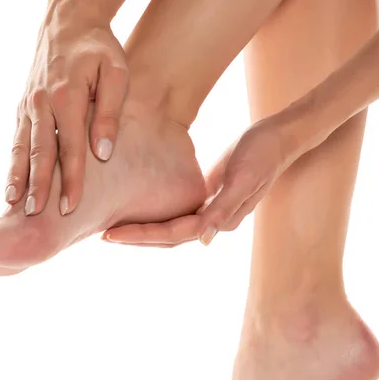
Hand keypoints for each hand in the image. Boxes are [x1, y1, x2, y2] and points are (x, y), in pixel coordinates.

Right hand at [5, 0, 128, 216]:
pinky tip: (12, 179)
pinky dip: (13, 160)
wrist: (68, 20)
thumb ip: (109, 113)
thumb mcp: (116, 74)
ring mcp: (28, 103)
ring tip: (13, 203)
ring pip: (20, 145)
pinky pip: (16, 136)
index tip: (71, 207)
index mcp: (67, 96)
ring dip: (17, 175)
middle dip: (38, 185)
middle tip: (36, 215)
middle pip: (40, 151)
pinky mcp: (23, 103)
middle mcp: (42, 102)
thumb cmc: (98, 48)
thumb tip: (103, 154)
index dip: (71, 180)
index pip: (70, 147)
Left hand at [102, 117, 294, 246]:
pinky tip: (136, 205)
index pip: (172, 234)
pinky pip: (175, 209)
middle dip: (135, 237)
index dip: (141, 236)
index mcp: (218, 220)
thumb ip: (223, 210)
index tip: (110, 235)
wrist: (277, 137)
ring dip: (142, 228)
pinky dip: (154, 212)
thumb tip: (202, 241)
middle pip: (166, 236)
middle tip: (101, 235)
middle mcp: (211, 220)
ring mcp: (208, 208)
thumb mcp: (243, 179)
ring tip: (112, 225)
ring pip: (168, 226)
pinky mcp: (205, 195)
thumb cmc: (262, 155)